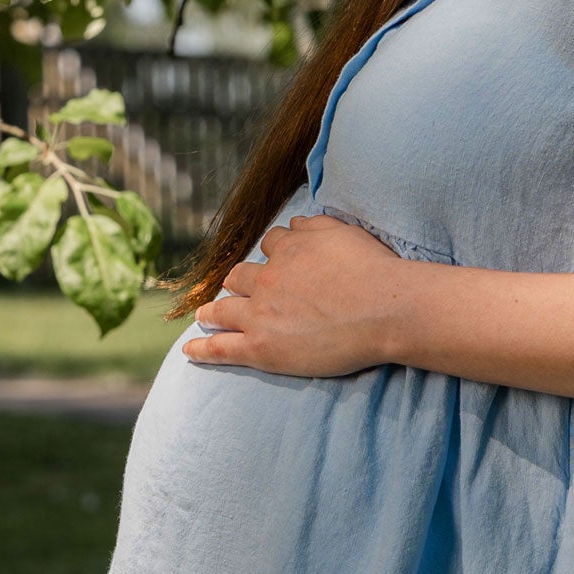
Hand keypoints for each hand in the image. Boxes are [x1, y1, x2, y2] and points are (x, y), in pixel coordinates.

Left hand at [184, 214, 408, 376]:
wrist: (383, 309)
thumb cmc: (373, 270)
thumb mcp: (345, 232)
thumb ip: (316, 225)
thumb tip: (293, 222)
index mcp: (289, 250)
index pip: (271, 245)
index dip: (273, 255)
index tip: (275, 262)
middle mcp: (268, 278)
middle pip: (240, 276)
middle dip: (236, 282)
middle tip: (233, 290)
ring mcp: (260, 314)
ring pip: (224, 310)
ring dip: (212, 311)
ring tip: (205, 316)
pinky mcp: (261, 347)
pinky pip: (222, 347)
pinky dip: (202, 349)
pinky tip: (190, 350)